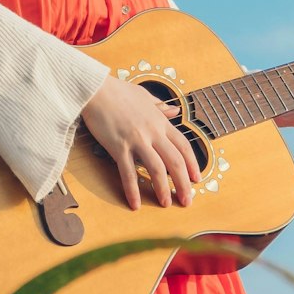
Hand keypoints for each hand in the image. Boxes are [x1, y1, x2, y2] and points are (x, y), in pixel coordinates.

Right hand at [81, 75, 196, 210]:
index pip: (183, 146)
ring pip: (156, 169)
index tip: (197, 179)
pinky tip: (135, 203)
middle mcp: (152, 132)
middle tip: (187, 201)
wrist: (96, 89)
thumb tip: (175, 111)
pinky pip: (128, 172)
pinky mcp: (119, 146)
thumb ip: (160, 106)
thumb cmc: (118, 91)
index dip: (193, 164)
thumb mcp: (144, 96)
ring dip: (163, 189)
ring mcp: (136, 139)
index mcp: (160, 121)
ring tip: (166, 204)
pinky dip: (133, 189)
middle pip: (175, 161)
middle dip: (184, 184)